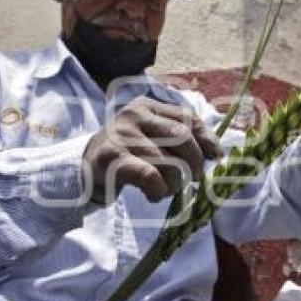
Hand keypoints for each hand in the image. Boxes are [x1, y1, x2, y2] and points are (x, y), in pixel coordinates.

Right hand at [83, 97, 222, 202]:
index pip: (188, 118)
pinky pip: (150, 176)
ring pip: (169, 162)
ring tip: (166, 190)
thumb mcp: (153, 138)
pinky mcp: (112, 159)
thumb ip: (180, 139)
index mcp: (148, 105)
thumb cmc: (128, 154)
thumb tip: (216, 153)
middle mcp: (134, 114)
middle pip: (182, 138)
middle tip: (191, 180)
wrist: (84, 168)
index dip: (207, 139)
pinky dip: (159, 190)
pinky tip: (154, 194)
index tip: (216, 157)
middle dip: (194, 163)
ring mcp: (122, 135)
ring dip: (174, 184)